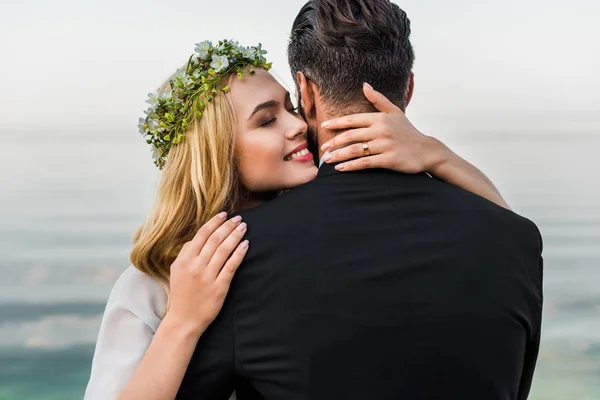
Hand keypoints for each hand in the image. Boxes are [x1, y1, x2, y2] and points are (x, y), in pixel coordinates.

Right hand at [166, 213, 248, 335]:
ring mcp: (207, 276)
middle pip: (215, 239)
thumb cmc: (181, 294)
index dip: (214, 222)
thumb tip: (196, 238)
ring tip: (243, 227)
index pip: (201, 235)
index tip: (224, 214)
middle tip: (238, 218)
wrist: (183, 320)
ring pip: (224, 250)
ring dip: (235, 236)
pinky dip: (239, 253)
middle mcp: (195, 266)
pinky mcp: (219, 287)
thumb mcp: (176, 271)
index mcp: (184, 260)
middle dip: (228, 226)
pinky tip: (246, 245)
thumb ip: (185, 253)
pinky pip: (231, 266)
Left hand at [320, 83, 450, 172]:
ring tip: (327, 160)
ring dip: (339, 155)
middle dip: (334, 142)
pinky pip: (365, 163)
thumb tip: (365, 85)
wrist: (427, 150)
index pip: (353, 119)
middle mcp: (381, 130)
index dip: (337, 122)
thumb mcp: (395, 113)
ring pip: (355, 150)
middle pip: (351, 135)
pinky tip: (340, 168)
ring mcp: (385, 145)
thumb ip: (378, 99)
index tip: (324, 126)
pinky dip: (351, 166)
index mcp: (380, 118)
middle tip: (323, 148)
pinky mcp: (388, 159)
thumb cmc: (408, 132)